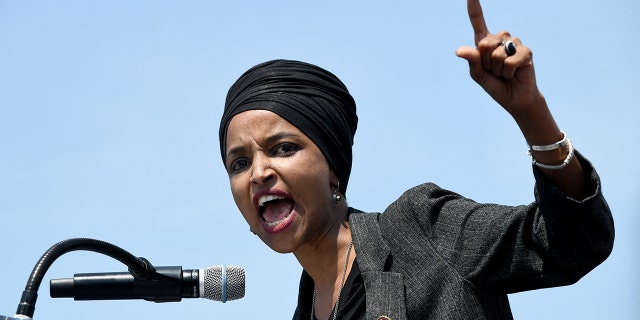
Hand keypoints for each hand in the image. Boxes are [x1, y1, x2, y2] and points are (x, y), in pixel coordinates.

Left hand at [456, 0, 542, 116]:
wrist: (514, 99)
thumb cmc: (495, 85)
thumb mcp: (478, 75)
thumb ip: (471, 61)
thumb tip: (460, 51)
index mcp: (485, 42)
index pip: (478, 21)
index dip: (474, 8)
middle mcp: (500, 39)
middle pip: (484, 44)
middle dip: (486, 63)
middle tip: (494, 71)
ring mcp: (514, 43)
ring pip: (496, 54)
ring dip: (497, 69)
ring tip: (504, 73)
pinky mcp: (526, 51)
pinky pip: (510, 60)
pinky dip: (508, 72)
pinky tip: (514, 74)